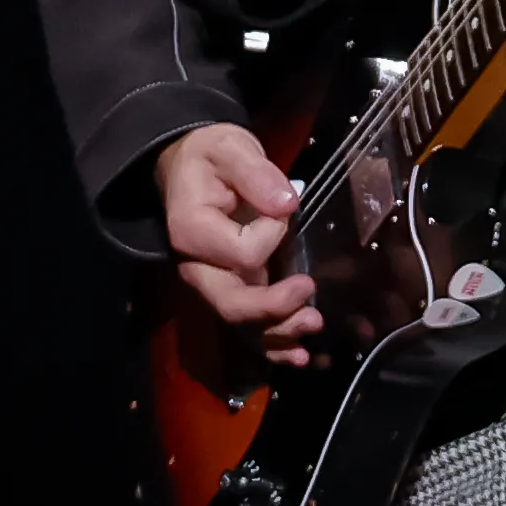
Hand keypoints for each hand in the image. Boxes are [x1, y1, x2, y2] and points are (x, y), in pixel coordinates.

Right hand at [157, 121, 315, 365]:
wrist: (192, 166)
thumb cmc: (212, 156)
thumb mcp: (231, 149)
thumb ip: (255, 174)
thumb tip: (285, 204)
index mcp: (191, 230)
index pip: (240, 253)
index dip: (270, 237)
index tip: (281, 209)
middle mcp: (196, 265)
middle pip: (231, 303)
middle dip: (273, 311)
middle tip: (310, 302)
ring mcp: (213, 281)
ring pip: (241, 323)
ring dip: (278, 334)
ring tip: (313, 327)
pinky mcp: (232, 287)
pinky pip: (247, 324)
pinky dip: (272, 344)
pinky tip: (299, 355)